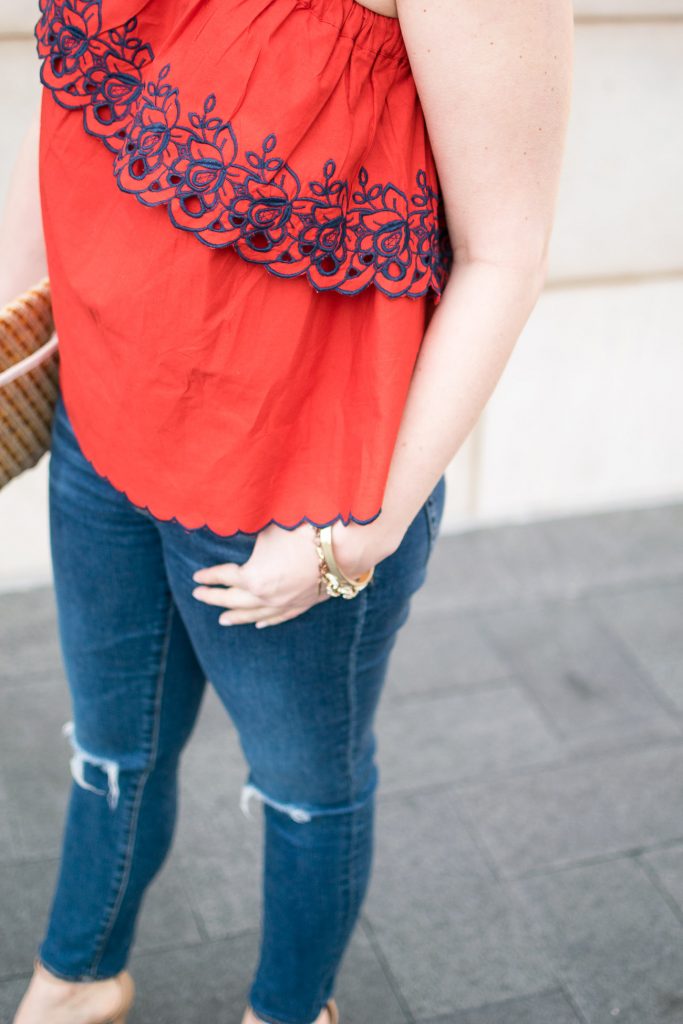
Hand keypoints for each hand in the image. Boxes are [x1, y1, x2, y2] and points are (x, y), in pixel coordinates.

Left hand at [190, 516, 389, 628]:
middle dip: (215, 598)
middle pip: (234, 600)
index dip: (209, 575)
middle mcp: (267, 597)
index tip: (197, 576)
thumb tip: (236, 522)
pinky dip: (266, 621)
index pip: (224, 576)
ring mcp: (286, 604)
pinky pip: (279, 617)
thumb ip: (250, 532)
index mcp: (253, 578)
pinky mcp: (303, 605)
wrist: (345, 546)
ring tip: (223, 620)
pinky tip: (259, 624)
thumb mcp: (268, 527)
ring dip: (237, 616)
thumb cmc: (305, 531)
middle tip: (199, 596)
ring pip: (255, 615)